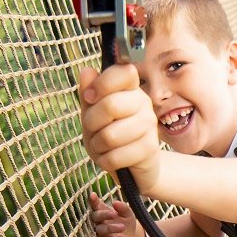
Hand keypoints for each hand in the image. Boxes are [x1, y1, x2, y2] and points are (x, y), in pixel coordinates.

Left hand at [77, 65, 160, 192]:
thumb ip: (88, 93)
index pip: (124, 71)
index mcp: (131, 88)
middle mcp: (144, 103)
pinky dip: (105, 161)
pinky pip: (114, 157)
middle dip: (92, 123)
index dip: (102, 84)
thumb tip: (86, 70)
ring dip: (97, 146)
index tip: (90, 97)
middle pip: (111, 106)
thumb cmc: (110, 134)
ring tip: (103, 146)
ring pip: (110, 135)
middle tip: (94, 130)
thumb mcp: (93, 114)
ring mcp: (150, 125)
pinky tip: (112, 159)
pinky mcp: (150, 148)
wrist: (132, 165)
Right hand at [87, 192, 143, 236]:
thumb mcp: (128, 214)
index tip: (92, 195)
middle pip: (96, 217)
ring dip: (111, 228)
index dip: (93, 201)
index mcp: (104, 212)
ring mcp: (101, 233)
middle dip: (104, 215)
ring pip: (101, 230)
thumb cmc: (127, 221)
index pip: (96, 205)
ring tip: (123, 227)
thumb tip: (115, 203)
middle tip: (114, 214)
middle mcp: (100, 222)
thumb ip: (123, 208)